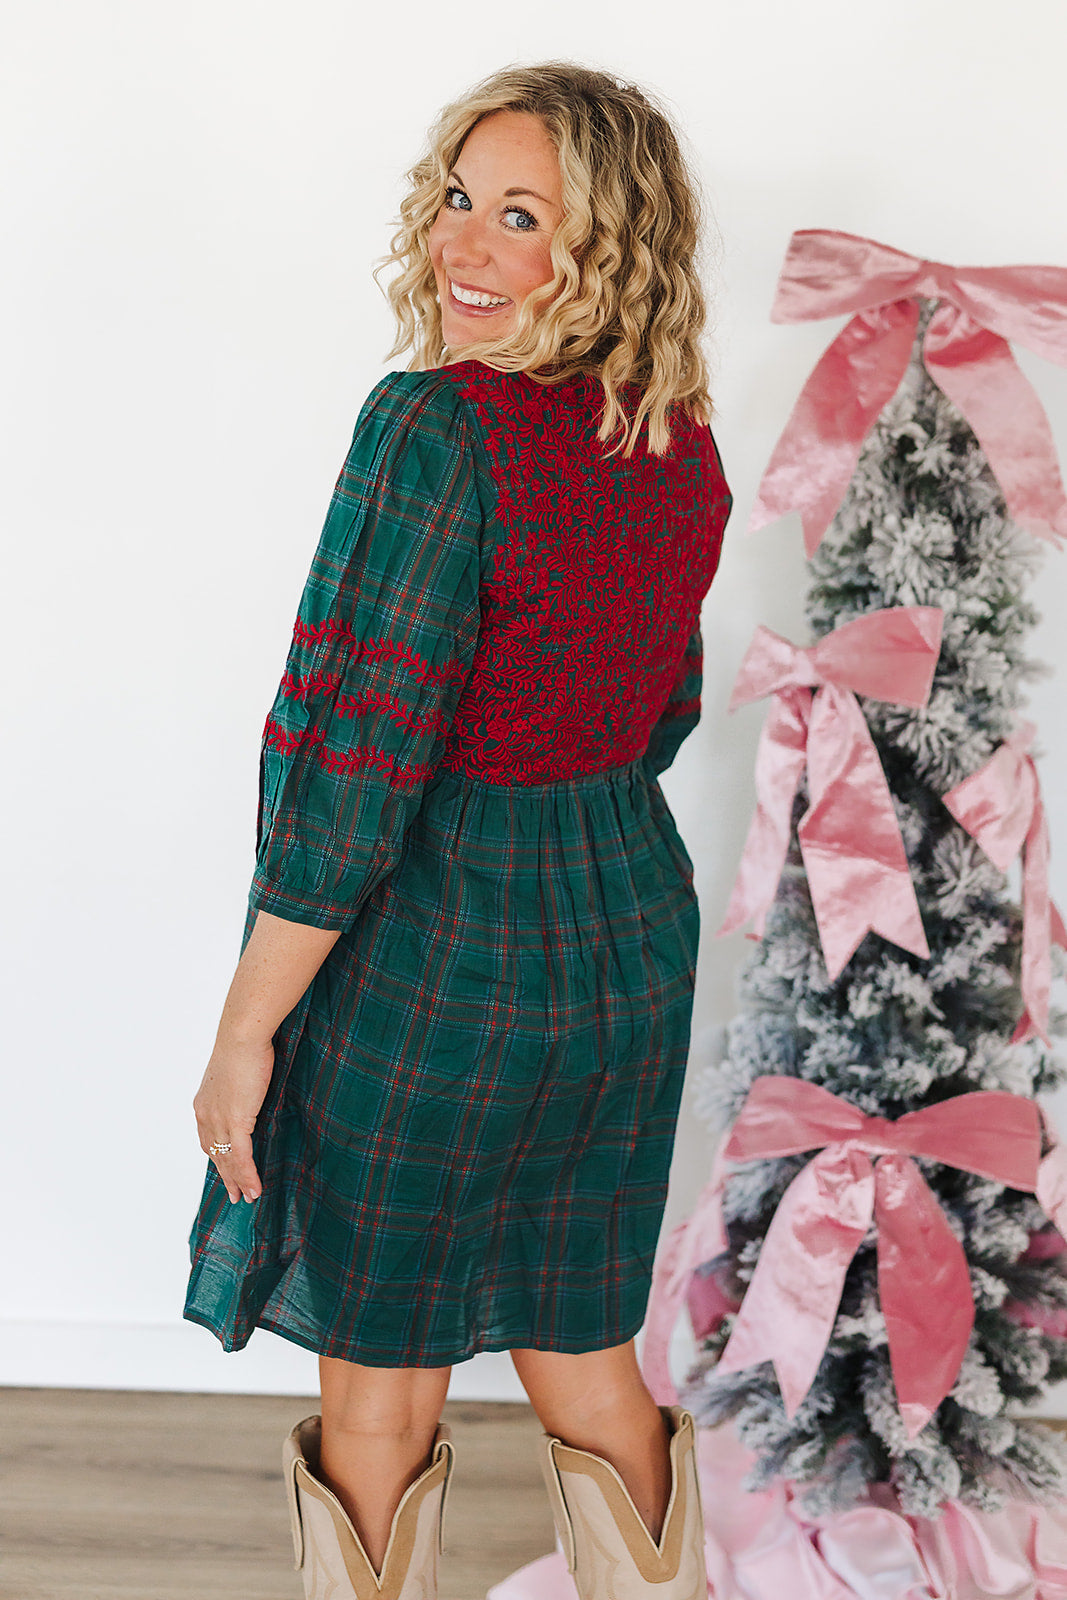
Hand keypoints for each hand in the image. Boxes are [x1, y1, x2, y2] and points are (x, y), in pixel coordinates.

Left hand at [193, 1034, 274, 1203]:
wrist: (243, 1035)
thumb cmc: (245, 1045)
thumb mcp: (237, 1073)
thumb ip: (240, 1090)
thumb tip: (251, 1095)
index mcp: (204, 1104)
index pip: (208, 1140)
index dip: (218, 1158)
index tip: (226, 1171)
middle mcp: (206, 1115)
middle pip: (215, 1155)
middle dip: (226, 1177)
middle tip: (237, 1194)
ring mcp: (219, 1120)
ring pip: (228, 1160)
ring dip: (238, 1182)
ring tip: (248, 1197)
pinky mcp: (236, 1121)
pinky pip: (241, 1156)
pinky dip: (248, 1175)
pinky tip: (255, 1189)